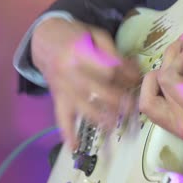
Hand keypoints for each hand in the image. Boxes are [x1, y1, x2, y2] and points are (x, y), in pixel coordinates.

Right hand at [32, 18, 139, 149]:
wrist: (45, 38)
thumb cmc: (75, 36)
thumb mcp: (95, 34)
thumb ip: (114, 52)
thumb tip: (135, 70)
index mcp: (79, 52)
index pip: (108, 69)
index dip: (125, 75)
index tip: (137, 79)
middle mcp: (69, 72)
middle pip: (99, 91)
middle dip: (119, 100)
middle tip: (133, 106)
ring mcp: (62, 87)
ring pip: (84, 107)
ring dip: (101, 118)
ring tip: (116, 125)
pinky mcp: (58, 97)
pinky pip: (61, 117)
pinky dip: (67, 133)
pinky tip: (75, 148)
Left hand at [139, 33, 182, 180]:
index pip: (169, 79)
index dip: (176, 57)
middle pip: (155, 87)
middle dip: (166, 61)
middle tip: (181, 48)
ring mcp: (179, 130)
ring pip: (148, 104)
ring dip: (155, 81)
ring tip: (172, 66)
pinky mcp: (181, 132)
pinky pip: (157, 112)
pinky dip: (159, 94)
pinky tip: (177, 82)